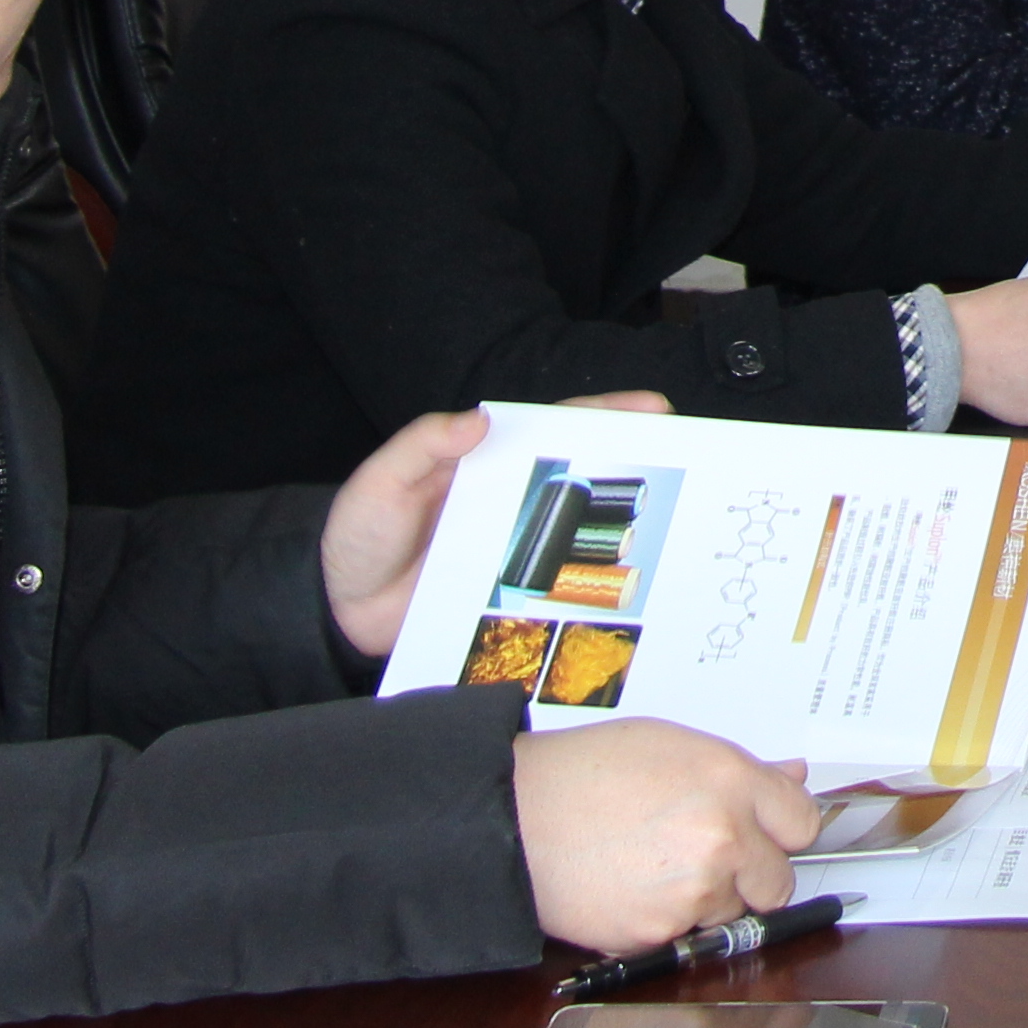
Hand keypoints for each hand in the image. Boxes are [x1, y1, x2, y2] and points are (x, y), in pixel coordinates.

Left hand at [323, 393, 667, 657]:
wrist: (336, 617)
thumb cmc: (359, 539)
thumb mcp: (378, 484)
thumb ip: (421, 446)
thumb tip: (478, 419)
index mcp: (488, 464)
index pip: (554, 430)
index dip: (605, 416)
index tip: (654, 410)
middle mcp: (512, 505)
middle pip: (585, 481)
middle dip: (638, 471)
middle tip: (690, 467)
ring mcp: (516, 554)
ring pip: (581, 538)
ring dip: (626, 534)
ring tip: (676, 531)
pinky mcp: (512, 600)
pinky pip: (558, 592)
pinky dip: (593, 593)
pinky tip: (628, 596)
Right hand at [511, 718, 821, 954]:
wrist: (515, 819)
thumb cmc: (582, 774)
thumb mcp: (669, 746)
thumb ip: (739, 769)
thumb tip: (791, 777)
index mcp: (730, 779)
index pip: (802, 821)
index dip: (782, 832)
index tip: (769, 836)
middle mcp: (724, 835)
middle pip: (778, 881)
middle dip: (749, 876)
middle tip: (703, 857)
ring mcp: (696, 889)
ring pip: (730, 912)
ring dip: (705, 901)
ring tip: (650, 866)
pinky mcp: (662, 932)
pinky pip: (687, 936)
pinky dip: (665, 923)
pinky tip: (631, 890)